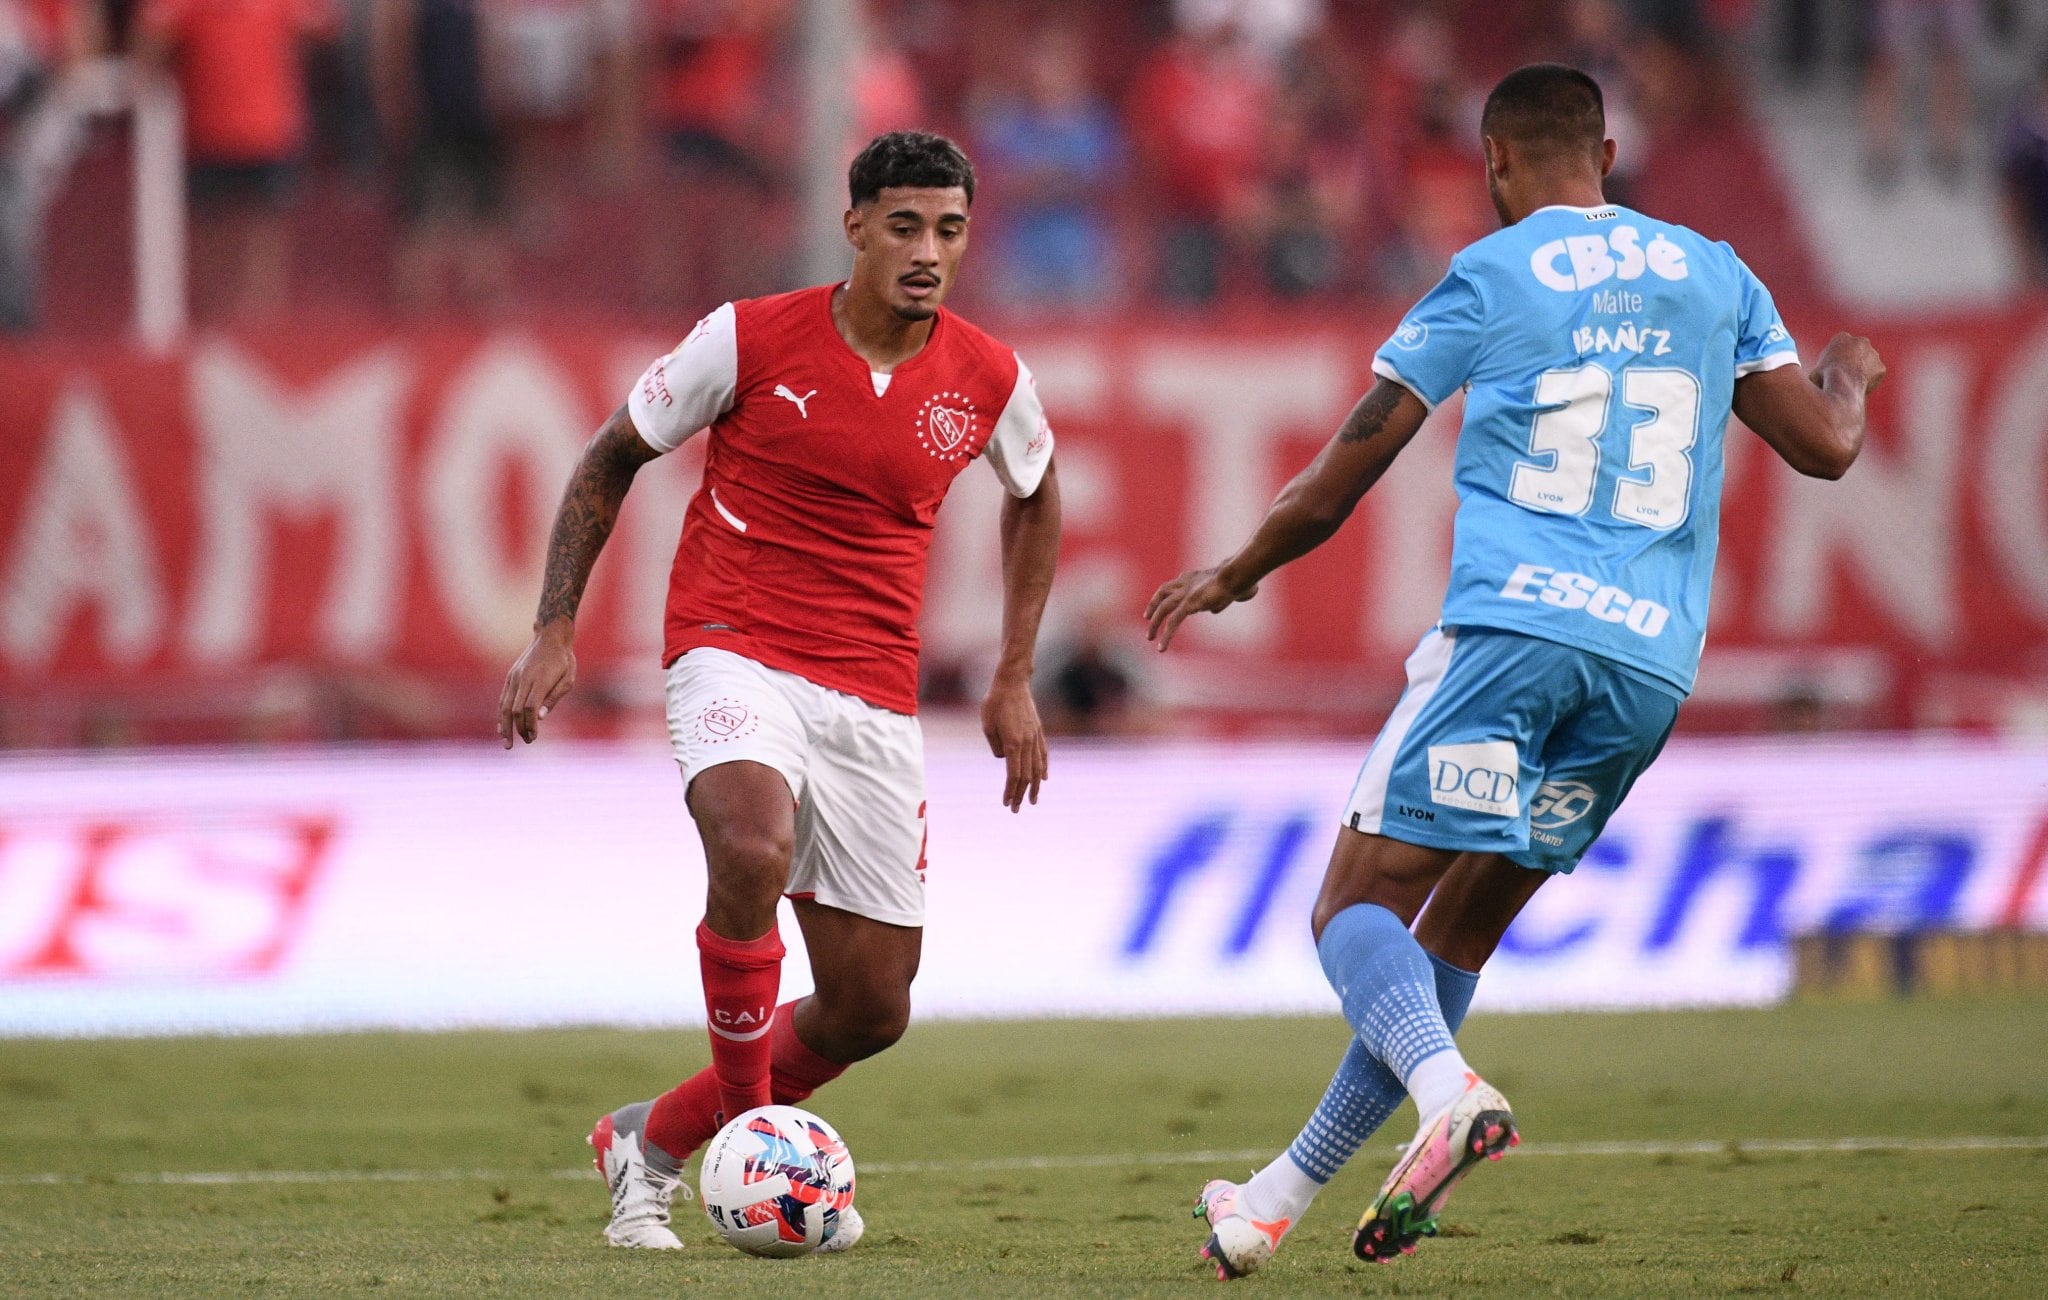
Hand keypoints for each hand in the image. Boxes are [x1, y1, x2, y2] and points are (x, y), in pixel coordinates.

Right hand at [497, 619, 575, 747]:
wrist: (550, 637)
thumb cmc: (563, 660)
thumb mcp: (568, 679)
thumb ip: (554, 697)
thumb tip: (539, 717)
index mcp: (540, 679)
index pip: (529, 707)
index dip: (530, 724)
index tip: (534, 736)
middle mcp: (523, 678)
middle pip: (515, 709)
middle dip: (519, 729)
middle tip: (526, 742)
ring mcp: (514, 677)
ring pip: (504, 706)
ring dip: (505, 726)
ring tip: (507, 743)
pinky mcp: (510, 677)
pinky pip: (503, 699)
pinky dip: (501, 715)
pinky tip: (502, 728)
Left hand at [980, 673, 1047, 812]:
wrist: (1013, 682)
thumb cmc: (995, 702)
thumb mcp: (987, 725)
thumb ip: (995, 746)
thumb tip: (1004, 758)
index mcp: (1013, 743)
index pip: (1013, 775)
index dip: (1011, 791)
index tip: (1007, 803)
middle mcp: (1027, 742)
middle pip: (1027, 776)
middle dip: (1021, 794)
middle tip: (1016, 809)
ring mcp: (1035, 737)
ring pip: (1037, 768)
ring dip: (1035, 787)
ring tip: (1033, 800)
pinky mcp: (1038, 731)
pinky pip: (1043, 755)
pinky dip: (1043, 769)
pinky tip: (1044, 779)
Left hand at [1144, 567, 1257, 651]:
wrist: (1236, 575)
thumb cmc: (1238, 580)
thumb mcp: (1225, 590)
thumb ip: (1215, 599)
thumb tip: (1212, 610)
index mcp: (1193, 577)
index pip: (1173, 584)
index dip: (1163, 594)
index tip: (1158, 603)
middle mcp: (1186, 582)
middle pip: (1163, 593)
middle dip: (1153, 606)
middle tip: (1147, 618)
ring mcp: (1186, 592)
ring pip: (1164, 608)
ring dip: (1155, 623)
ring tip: (1150, 638)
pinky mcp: (1189, 603)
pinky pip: (1173, 621)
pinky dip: (1166, 635)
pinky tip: (1162, 647)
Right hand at [1815, 332, 1885, 393]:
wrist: (1842, 384)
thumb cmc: (1824, 378)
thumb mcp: (1814, 371)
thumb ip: (1819, 370)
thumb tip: (1815, 379)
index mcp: (1841, 338)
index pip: (1840, 346)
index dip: (1836, 359)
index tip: (1833, 370)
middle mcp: (1861, 341)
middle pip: (1857, 352)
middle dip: (1853, 361)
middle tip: (1845, 376)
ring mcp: (1873, 354)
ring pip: (1868, 364)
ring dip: (1862, 372)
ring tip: (1851, 386)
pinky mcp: (1881, 367)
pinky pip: (1874, 376)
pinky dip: (1869, 382)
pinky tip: (1859, 390)